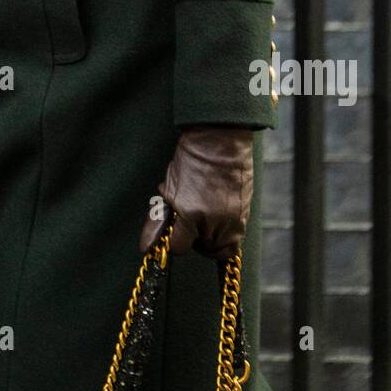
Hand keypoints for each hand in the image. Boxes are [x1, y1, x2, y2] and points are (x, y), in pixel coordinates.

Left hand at [139, 125, 254, 260]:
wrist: (219, 140)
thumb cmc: (191, 161)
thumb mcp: (169, 189)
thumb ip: (158, 220)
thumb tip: (146, 247)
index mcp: (190, 214)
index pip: (179, 247)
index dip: (174, 242)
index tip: (174, 234)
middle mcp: (213, 221)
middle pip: (204, 249)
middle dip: (196, 241)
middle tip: (191, 225)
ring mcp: (232, 219)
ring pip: (223, 248)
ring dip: (213, 241)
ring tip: (206, 222)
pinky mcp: (245, 214)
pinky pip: (237, 238)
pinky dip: (227, 234)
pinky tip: (218, 218)